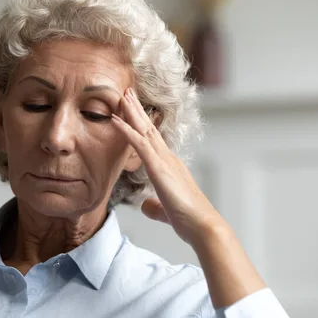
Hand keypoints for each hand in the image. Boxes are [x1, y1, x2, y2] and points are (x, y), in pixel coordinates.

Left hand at [111, 87, 223, 244]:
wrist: (203, 225)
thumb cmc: (190, 220)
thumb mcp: (166, 210)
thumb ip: (155, 206)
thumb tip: (145, 206)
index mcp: (170, 166)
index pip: (154, 140)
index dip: (143, 124)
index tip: (134, 111)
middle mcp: (169, 158)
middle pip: (149, 128)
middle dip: (137, 109)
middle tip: (128, 92)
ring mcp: (164, 161)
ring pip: (144, 129)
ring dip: (131, 111)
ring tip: (122, 94)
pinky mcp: (159, 168)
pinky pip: (139, 144)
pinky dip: (126, 129)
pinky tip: (115, 119)